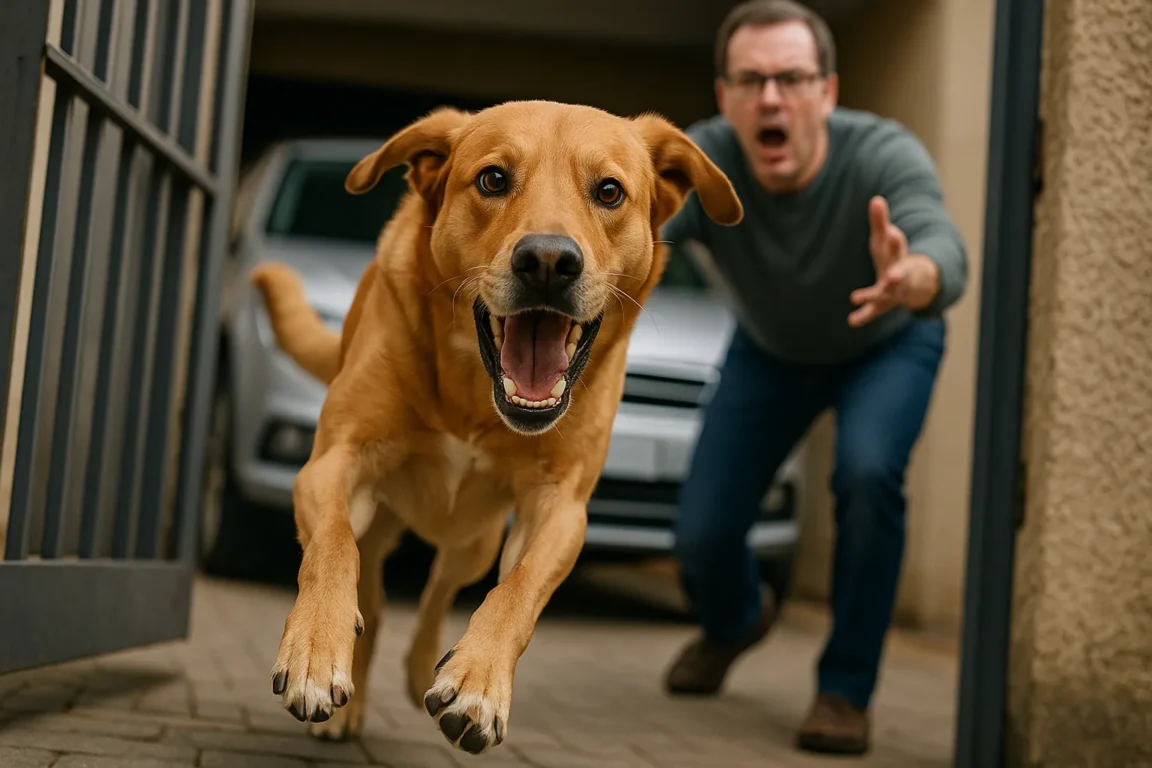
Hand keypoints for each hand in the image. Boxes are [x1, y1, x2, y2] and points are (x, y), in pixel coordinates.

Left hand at [848, 196, 939, 326]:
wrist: (910, 284)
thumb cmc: (893, 257)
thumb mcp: (886, 240)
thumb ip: (880, 222)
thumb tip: (876, 199)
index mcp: (897, 256)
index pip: (897, 246)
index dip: (895, 239)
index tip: (893, 232)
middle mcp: (898, 274)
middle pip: (898, 272)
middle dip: (897, 273)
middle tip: (895, 275)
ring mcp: (891, 292)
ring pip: (885, 295)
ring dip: (873, 296)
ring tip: (856, 297)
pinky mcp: (882, 305)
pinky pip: (873, 312)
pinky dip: (863, 316)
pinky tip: (851, 321)